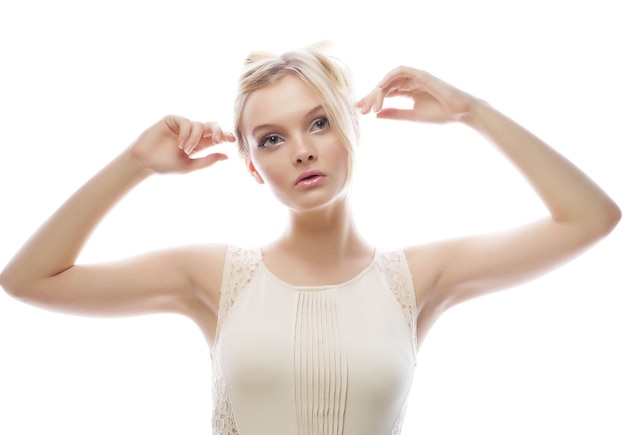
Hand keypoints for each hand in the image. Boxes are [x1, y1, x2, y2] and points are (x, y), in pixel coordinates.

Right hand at [129, 115, 234, 173]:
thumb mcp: (190, 166)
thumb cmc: (166, 165)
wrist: (145, 162)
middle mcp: (192, 134)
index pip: (215, 137)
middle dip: (218, 131)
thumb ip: (207, 160)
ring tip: (186, 150)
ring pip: (199, 126)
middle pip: (211, 126)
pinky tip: (180, 144)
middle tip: (219, 140)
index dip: (225, 136)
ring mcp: (182, 126)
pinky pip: (186, 122)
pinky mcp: (172, 120)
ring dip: (195, 139)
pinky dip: (186, 133)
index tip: (232, 139)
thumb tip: (227, 156)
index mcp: (199, 145)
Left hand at [357, 66, 475, 122]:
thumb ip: (394, 113)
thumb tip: (376, 116)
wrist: (460, 112)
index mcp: (407, 91)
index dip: (372, 100)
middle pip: (384, 86)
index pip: (385, 93)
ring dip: (378, 91)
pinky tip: (380, 87)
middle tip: (361, 109)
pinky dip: (390, 76)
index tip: (360, 111)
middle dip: (371, 97)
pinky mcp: (421, 74)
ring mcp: (415, 77)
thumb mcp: (412, 115)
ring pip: (390, 80)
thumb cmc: (440, 113)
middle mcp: (409, 82)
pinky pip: (402, 70)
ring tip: (371, 105)